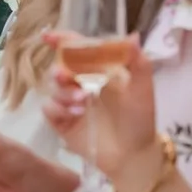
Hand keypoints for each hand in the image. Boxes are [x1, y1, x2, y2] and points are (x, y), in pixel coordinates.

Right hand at [40, 32, 157, 179]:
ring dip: (64, 91)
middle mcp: (81, 84)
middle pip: (59, 67)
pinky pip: (49, 109)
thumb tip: (132, 36)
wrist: (134, 154)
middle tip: (66, 76)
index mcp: (98, 71)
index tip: (49, 37)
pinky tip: (76, 115)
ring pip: (52, 88)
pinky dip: (59, 109)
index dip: (62, 40)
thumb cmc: (140, 119)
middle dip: (59, 70)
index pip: (76, 50)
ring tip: (82, 102)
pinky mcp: (62, 122)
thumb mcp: (143, 89)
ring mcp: (70, 103)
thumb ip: (138, 62)